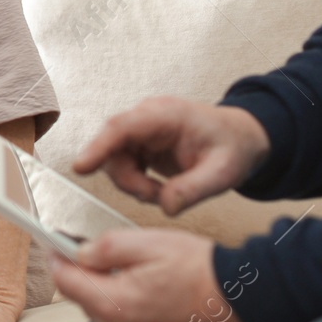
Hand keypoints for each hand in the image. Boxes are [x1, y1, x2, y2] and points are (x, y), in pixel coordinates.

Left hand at [50, 229, 250, 321]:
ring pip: (104, 314)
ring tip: (141, 274)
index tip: (55, 244)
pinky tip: (153, 296)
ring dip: (111, 294)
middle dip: (89, 275)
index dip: (57, 258)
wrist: (244, 303)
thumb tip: (78, 253)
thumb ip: (104, 248)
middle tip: (108, 253)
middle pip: (84, 299)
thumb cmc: (201, 270)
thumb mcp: (148, 243)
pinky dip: (130, 312)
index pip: (64, 282)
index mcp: (113, 305)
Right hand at [76, 97, 270, 215]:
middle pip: (113, 148)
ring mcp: (142, 132)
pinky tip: (158, 188)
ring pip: (115, 160)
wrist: (241, 139)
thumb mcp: (223, 172)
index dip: (98, 147)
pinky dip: (137, 183)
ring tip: (163, 193)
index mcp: (166, 115)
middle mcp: (147, 119)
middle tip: (154, 195)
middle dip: (128, 179)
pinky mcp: (140, 144)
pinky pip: (123, 165)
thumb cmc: (234, 146)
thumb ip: (194, 189)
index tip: (80, 167)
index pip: (122, 127)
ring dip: (133, 184)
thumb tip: (166, 205)